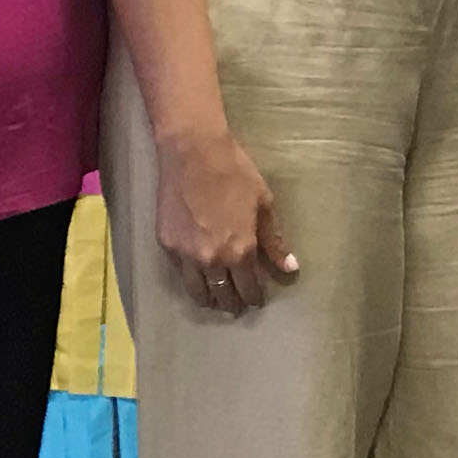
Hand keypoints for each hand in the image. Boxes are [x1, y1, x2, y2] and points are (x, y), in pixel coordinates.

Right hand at [159, 130, 297, 315]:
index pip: (249, 289)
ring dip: (210, 299)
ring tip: (217, 300)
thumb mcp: (263, 205)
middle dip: (233, 303)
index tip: (257, 300)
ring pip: (198, 292)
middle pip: (223, 296)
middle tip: (238, 304)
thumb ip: (274, 241)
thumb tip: (290, 268)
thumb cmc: (234, 173)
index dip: (255, 298)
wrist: (192, 152)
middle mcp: (212, 260)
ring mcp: (186, 255)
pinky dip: (191, 280)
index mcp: (240, 251)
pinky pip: (180, 274)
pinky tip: (198, 278)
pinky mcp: (166, 245)